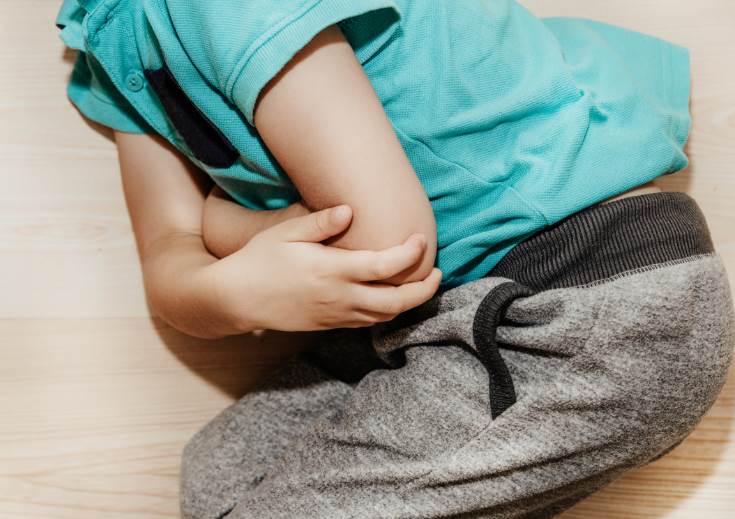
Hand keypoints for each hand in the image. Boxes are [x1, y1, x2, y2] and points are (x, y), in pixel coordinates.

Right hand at [202, 205, 441, 331]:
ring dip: (409, 303)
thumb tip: (350, 210)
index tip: (421, 240)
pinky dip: (387, 312)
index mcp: (332, 270)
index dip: (410, 254)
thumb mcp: (286, 232)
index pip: (385, 266)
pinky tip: (390, 297)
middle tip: (437, 271)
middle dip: (424, 289)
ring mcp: (335, 315)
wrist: (236, 299)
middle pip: (396, 302)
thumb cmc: (260, 260)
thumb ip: (320, 222)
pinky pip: (367, 322)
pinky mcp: (329, 325)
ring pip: (385, 316)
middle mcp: (340, 297)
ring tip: (421, 284)